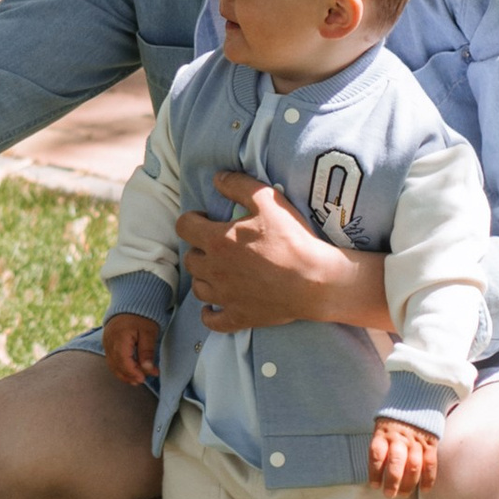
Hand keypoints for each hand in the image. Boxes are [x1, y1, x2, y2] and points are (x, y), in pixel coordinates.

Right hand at [102, 311, 161, 390]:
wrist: (131, 302)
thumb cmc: (142, 316)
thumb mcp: (149, 333)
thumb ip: (147, 352)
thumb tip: (148, 370)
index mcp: (120, 336)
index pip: (123, 361)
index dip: (133, 372)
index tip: (144, 378)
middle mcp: (109, 340)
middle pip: (116, 364)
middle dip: (129, 375)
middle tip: (143, 380)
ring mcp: (106, 342)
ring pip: (112, 364)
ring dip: (123, 374)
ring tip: (137, 379)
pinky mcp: (107, 343)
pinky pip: (111, 359)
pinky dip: (119, 367)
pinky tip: (129, 371)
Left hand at [175, 175, 390, 334]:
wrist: (315, 280)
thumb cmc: (292, 239)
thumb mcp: (267, 200)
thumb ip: (238, 185)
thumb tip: (217, 178)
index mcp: (217, 240)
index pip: (184, 226)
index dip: (192, 219)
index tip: (206, 219)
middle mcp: (214, 269)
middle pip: (190, 258)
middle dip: (200, 248)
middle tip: (218, 244)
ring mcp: (224, 296)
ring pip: (198, 287)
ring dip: (204, 277)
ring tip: (219, 271)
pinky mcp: (238, 317)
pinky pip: (212, 320)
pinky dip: (209, 313)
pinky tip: (213, 306)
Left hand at [368, 417, 439, 496]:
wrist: (418, 395)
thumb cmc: (396, 414)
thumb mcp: (383, 423)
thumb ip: (381, 442)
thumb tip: (377, 467)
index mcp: (383, 432)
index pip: (376, 454)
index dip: (374, 472)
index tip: (374, 485)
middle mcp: (399, 437)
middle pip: (396, 463)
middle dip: (392, 482)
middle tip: (389, 494)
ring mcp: (416, 440)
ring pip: (413, 466)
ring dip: (408, 483)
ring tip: (403, 495)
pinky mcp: (431, 442)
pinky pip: (430, 463)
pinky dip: (428, 478)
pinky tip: (424, 490)